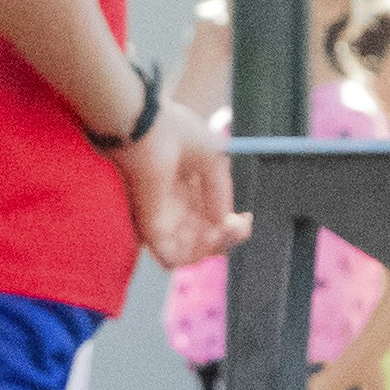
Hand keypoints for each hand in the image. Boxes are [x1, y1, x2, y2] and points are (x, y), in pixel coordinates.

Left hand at [122, 99, 242, 270]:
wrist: (144, 129)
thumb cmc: (173, 133)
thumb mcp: (212, 157)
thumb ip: (220, 191)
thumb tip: (224, 220)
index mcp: (188, 191)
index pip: (210, 222)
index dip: (232, 228)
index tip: (246, 218)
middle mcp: (174, 210)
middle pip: (202, 242)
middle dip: (226, 239)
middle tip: (235, 225)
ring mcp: (161, 222)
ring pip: (189, 255)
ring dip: (212, 248)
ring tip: (222, 230)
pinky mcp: (149, 230)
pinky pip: (172, 260)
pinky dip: (195, 254)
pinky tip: (209, 235)